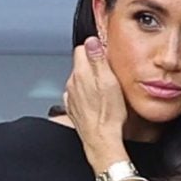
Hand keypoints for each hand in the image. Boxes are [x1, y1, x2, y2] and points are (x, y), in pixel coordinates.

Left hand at [63, 36, 127, 168]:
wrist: (102, 140)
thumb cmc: (109, 114)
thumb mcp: (109, 81)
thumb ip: (98, 59)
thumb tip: (92, 41)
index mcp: (81, 73)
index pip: (82, 48)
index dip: (95, 47)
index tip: (106, 53)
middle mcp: (72, 83)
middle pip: (80, 63)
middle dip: (93, 63)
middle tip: (109, 70)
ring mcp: (71, 96)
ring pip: (79, 79)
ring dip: (90, 79)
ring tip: (106, 87)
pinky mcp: (74, 108)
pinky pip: (79, 94)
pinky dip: (87, 93)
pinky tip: (98, 99)